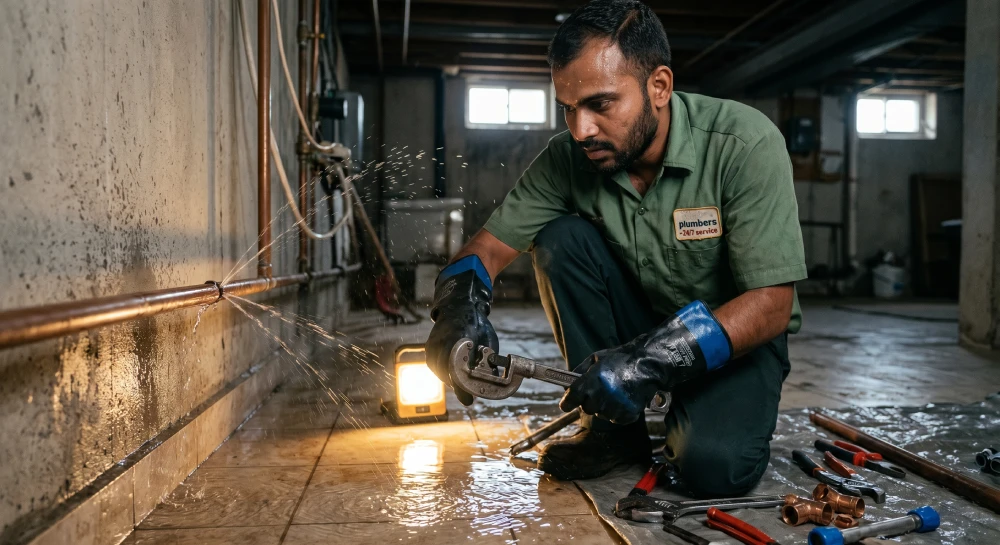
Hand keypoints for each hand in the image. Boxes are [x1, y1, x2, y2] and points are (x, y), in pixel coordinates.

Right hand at [424, 256, 496, 405]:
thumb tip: (491, 380)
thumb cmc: (476, 322)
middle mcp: (440, 341)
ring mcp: (431, 346)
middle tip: (470, 393)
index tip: (468, 399)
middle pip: (446, 373)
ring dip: (452, 380)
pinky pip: (435, 368)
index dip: (462, 385)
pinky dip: (445, 373)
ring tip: (463, 381)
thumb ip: (488, 359)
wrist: (458, 306)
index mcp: (456, 337)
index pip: (455, 366)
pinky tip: (454, 374)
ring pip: (440, 372)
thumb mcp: (488, 339)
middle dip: (459, 385)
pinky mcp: (428, 350)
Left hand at [559, 337, 657, 424]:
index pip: (572, 398)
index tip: (566, 404)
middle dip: (590, 402)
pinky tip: (624, 399)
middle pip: (586, 409)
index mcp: (591, 381)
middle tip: (599, 391)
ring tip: (615, 393)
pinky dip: (618, 412)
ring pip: (602, 414)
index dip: (567, 403)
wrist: (647, 363)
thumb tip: (566, 385)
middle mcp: (601, 395)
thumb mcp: (595, 358)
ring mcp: (615, 406)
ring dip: (605, 407)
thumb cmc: (620, 359)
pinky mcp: (627, 414)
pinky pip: (616, 419)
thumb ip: (579, 371)